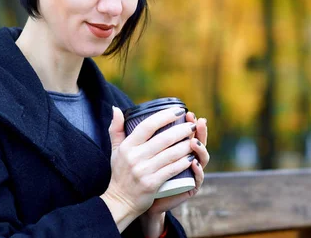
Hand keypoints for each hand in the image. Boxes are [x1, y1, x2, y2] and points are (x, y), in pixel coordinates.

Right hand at [100, 107, 196, 231]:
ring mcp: (144, 171)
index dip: (164, 116)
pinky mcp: (152, 184)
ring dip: (186, 145)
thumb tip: (116, 108)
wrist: (119, 201)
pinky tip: (191, 157)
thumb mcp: (115, 150)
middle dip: (181, 130)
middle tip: (192, 125)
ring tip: (195, 140)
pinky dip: (183, 163)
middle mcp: (135, 157)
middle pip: (163, 139)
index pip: (147, 125)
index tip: (178, 110)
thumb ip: (116, 128)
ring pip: (171, 154)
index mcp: (128, 146)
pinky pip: (171, 170)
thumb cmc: (120, 172)